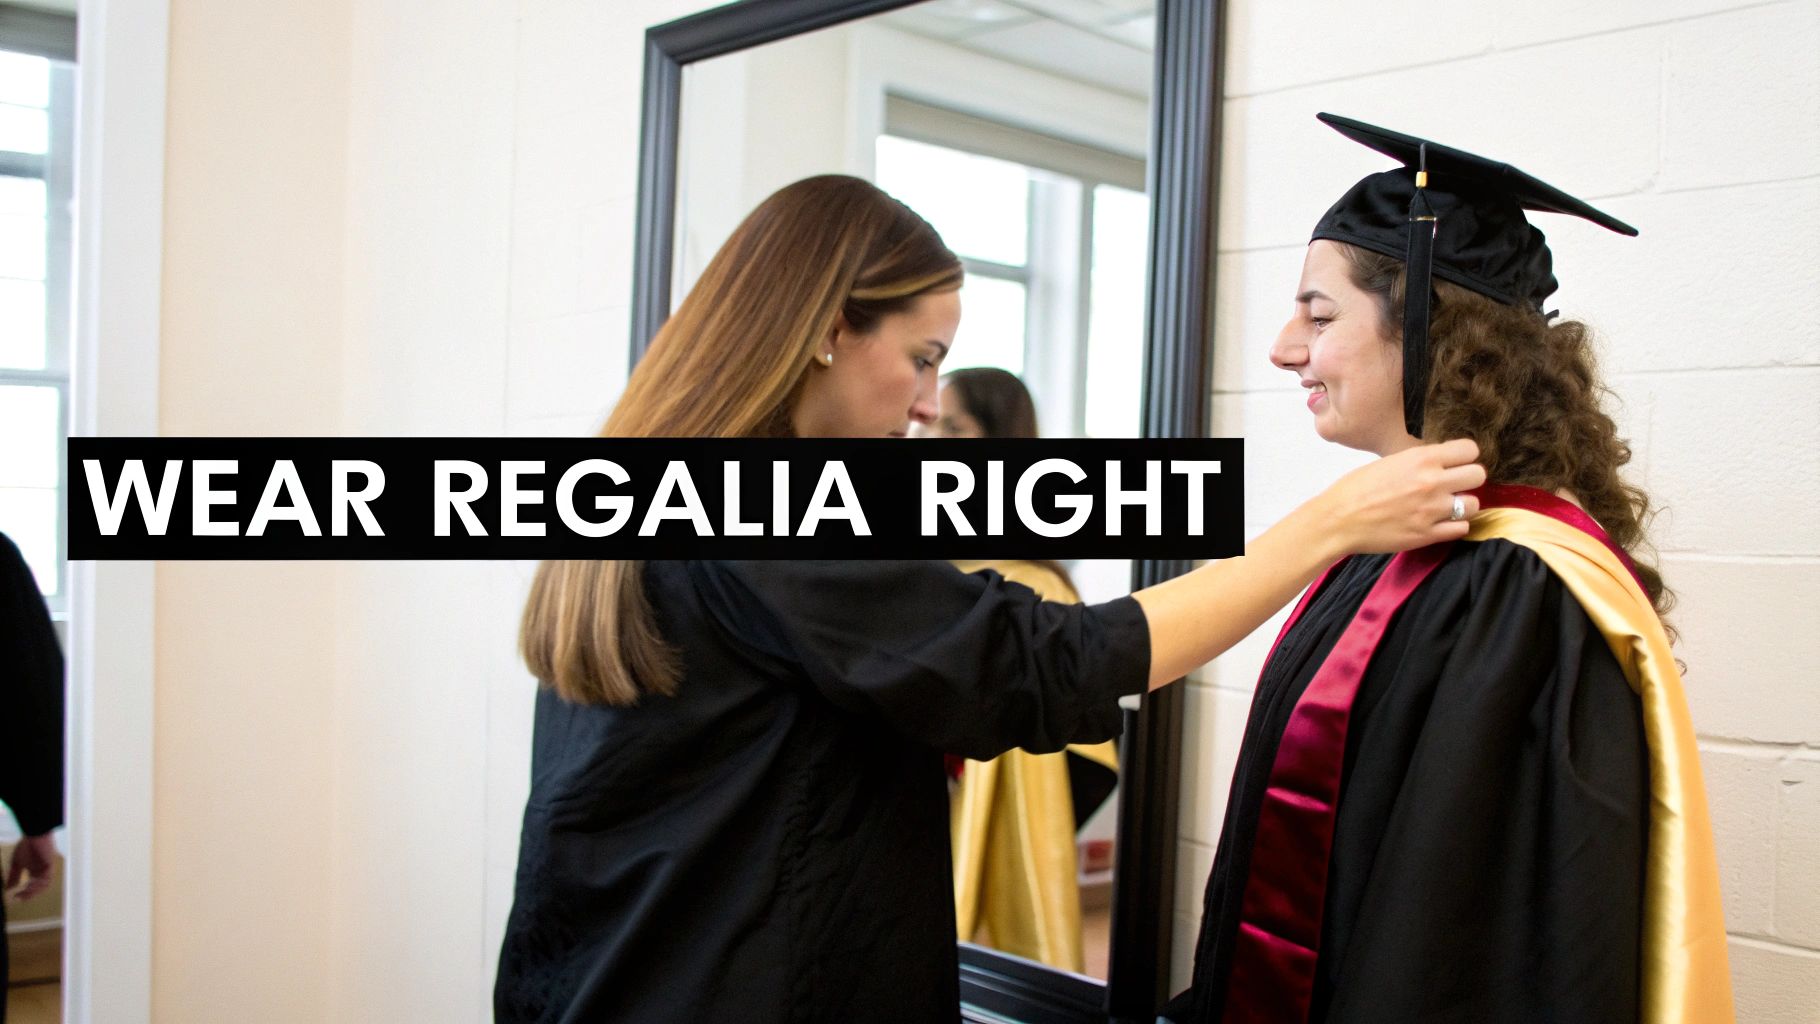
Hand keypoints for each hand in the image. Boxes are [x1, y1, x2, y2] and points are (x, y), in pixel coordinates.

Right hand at [6, 832, 56, 902]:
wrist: (35, 834)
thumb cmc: (26, 846)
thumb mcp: (17, 863)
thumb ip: (14, 876)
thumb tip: (8, 889)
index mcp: (36, 871)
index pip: (32, 886)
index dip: (25, 893)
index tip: (15, 897)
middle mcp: (43, 872)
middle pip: (38, 888)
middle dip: (29, 894)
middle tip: (19, 898)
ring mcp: (47, 870)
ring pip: (44, 885)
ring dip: (34, 891)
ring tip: (24, 894)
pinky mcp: (50, 866)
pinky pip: (47, 879)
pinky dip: (39, 884)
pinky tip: (29, 886)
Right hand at [1317, 438, 1486, 554]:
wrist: (1337, 520)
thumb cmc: (1355, 489)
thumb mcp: (1389, 462)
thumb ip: (1419, 462)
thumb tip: (1440, 464)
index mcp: (1421, 459)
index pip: (1469, 449)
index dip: (1465, 456)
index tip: (1457, 462)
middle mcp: (1431, 482)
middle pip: (1478, 475)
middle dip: (1468, 479)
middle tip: (1455, 485)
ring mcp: (1432, 510)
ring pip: (1474, 504)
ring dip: (1463, 504)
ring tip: (1447, 506)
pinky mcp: (1428, 535)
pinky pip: (1461, 528)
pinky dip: (1454, 525)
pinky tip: (1439, 522)